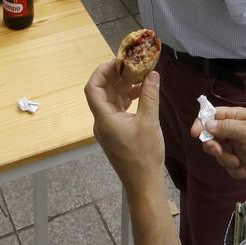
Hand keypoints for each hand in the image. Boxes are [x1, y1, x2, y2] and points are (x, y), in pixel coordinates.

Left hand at [84, 59, 163, 186]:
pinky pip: (118, 109)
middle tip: (133, 63)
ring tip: (141, 75)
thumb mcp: (149, 122)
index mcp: (104, 118)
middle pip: (102, 91)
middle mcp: (102, 121)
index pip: (93, 88)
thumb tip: (152, 73)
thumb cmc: (144, 155)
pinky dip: (128, 98)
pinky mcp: (117, 132)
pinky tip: (142, 92)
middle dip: (116, 76)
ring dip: (124, 86)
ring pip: (111, 99)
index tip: (119, 61)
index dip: (103, 71)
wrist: (143, 183)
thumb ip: (149, 96)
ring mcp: (109, 127)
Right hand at [189, 106, 245, 180]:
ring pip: (220, 153)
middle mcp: (236, 131)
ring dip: (226, 160)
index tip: (195, 134)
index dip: (202, 123)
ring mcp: (239, 147)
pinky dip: (234, 170)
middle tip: (220, 151)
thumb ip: (226, 127)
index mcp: (237, 117)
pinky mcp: (243, 162)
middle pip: (213, 136)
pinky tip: (245, 171)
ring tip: (239, 163)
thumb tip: (207, 124)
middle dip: (215, 146)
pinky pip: (229, 166)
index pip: (213, 115)